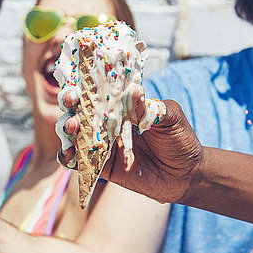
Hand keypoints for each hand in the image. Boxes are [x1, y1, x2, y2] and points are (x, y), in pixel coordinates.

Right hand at [58, 86, 203, 203]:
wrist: (186, 174)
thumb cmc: (180, 139)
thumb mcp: (171, 118)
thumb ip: (152, 108)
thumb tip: (136, 92)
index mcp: (122, 106)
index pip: (98, 90)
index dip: (84, 83)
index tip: (77, 78)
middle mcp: (108, 123)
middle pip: (79, 110)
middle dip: (69, 103)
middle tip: (70, 100)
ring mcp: (103, 145)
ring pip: (74, 134)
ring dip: (66, 128)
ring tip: (71, 127)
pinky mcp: (102, 167)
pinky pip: (79, 162)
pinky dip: (68, 157)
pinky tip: (68, 153)